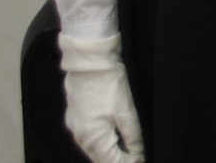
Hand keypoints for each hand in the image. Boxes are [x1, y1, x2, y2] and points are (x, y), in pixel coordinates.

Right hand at [57, 32, 144, 162]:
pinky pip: (88, 139)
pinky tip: (112, 138)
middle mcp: (81, 137)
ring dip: (109, 153)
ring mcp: (75, 128)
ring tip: (127, 151)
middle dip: (118, 160)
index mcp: (93, 138)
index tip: (141, 160)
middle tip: (136, 156)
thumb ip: (133, 136)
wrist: (90, 62)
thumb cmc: (108, 82)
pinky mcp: (75, 119)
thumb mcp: (127, 111)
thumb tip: (138, 154)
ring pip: (94, 151)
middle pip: (101, 159)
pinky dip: (101, 143)